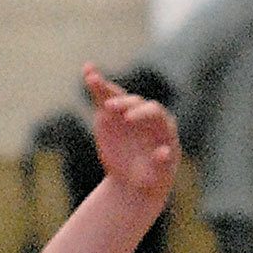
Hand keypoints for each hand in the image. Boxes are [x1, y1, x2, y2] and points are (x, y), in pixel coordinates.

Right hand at [83, 62, 179, 204]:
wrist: (133, 182)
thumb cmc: (151, 180)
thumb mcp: (158, 177)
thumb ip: (162, 165)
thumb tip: (165, 152)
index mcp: (163, 126)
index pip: (155, 113)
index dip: (142, 113)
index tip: (128, 119)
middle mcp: (146, 115)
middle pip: (136, 103)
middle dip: (124, 104)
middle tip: (110, 108)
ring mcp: (128, 112)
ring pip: (119, 96)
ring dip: (105, 86)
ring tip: (92, 78)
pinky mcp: (110, 114)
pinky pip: (103, 97)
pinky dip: (96, 84)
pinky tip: (87, 70)